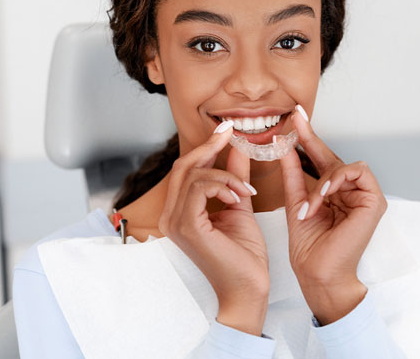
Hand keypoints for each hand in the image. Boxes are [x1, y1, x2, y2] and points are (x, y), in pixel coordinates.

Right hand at [157, 121, 268, 334]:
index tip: (226, 130)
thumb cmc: (244, 256)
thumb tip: (237, 149)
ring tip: (245, 190)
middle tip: (231, 133)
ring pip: (193, 174)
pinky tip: (239, 197)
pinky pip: (200, 188)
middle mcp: (171, 216)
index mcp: (180, 212)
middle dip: (209, 146)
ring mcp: (175, 222)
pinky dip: (223, 184)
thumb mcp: (239, 205)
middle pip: (183, 167)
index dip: (205, 147)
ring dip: (225, 174)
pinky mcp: (186, 227)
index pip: (186, 170)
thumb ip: (234, 177)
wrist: (248, 289)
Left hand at [279, 105, 387, 323]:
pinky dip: (337, 181)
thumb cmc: (309, 245)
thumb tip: (284, 144)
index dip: (308, 137)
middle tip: (295, 120)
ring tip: (312, 203)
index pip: (320, 159)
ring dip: (324, 180)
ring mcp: (364, 196)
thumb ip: (293, 172)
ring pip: (344, 165)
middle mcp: (350, 192)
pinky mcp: (375, 201)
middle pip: (333, 157)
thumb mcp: (296, 200)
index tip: (295, 116)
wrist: (317, 273)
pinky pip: (357, 172)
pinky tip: (324, 194)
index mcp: (333, 192)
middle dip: (312, 139)